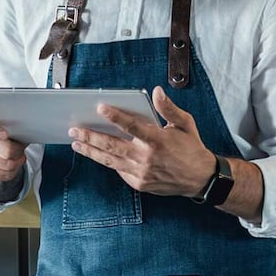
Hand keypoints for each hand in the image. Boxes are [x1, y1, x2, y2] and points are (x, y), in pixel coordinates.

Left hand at [68, 86, 215, 197]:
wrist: (201, 179)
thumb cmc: (191, 148)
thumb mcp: (185, 124)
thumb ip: (169, 108)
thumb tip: (157, 92)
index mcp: (158, 140)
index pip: (131, 126)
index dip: (115, 116)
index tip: (100, 108)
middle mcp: (147, 157)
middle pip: (112, 145)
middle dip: (90, 136)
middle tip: (75, 129)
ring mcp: (141, 173)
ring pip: (110, 160)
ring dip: (91, 151)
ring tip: (76, 143)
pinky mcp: (139, 183)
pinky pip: (119, 170)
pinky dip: (107, 161)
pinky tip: (96, 153)